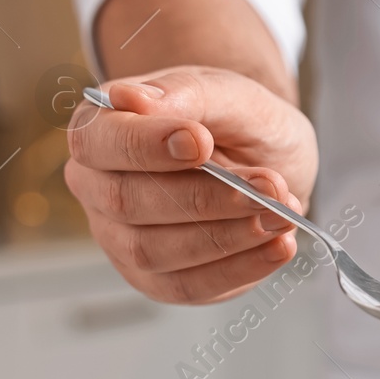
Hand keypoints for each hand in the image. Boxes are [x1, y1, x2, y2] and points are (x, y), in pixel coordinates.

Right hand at [64, 66, 318, 303]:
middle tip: (269, 187)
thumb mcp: (226, 92)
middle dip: (205, 198)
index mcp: (99, 128)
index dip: (145, 146)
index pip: (98, 142)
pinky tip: (279, 246)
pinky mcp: (158, 278)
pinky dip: (239, 268)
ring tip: (282, 215)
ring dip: (227, 237)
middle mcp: (97, 187)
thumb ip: (186, 95)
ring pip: (153, 251)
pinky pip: (187, 286)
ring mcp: (120, 239)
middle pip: (127, 202)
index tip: (201, 142)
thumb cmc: (233, 120)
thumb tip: (130, 98)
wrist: (266, 157)